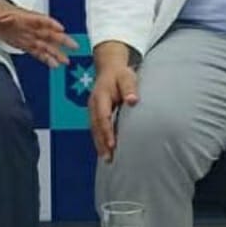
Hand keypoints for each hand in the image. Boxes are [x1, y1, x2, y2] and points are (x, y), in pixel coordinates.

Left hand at [0, 0, 77, 67]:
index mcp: (24, 16)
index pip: (39, 19)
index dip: (50, 23)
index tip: (61, 27)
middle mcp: (30, 27)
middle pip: (49, 33)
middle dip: (61, 39)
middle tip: (74, 46)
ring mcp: (30, 36)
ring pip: (46, 44)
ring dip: (56, 52)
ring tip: (67, 61)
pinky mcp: (27, 44)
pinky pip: (39, 52)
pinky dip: (47, 58)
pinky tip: (55, 66)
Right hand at [88, 43, 140, 161]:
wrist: (109, 68)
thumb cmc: (120, 74)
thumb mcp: (127, 77)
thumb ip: (130, 88)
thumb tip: (133, 101)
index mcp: (100, 96)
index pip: (102, 117)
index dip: (106, 131)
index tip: (112, 144)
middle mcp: (93, 104)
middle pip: (95, 126)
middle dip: (101, 143)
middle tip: (108, 158)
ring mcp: (92, 109)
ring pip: (94, 129)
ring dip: (99, 144)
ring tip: (106, 159)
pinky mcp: (95, 112)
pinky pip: (95, 127)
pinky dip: (99, 139)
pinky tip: (105, 149)